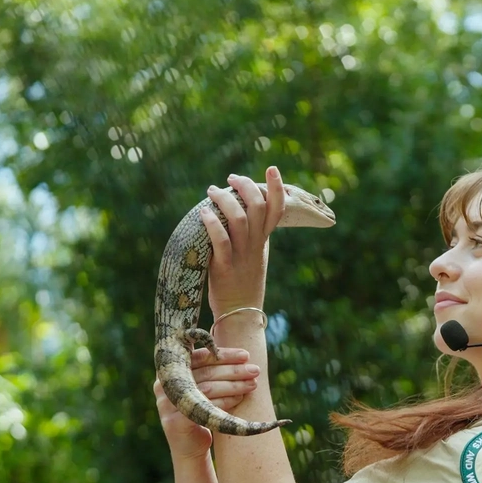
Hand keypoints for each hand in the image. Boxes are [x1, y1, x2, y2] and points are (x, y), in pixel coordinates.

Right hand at [154, 348, 259, 460]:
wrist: (189, 449)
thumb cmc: (201, 413)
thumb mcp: (204, 388)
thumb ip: (212, 371)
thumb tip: (242, 355)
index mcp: (170, 371)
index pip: (199, 356)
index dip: (223, 355)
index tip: (246, 355)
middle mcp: (164, 385)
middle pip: (205, 372)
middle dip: (233, 370)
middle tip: (256, 370)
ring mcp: (168, 404)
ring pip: (208, 388)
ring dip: (234, 385)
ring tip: (253, 384)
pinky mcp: (176, 421)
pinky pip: (205, 407)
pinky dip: (225, 401)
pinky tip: (240, 398)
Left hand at [200, 166, 285, 315]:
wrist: (240, 314)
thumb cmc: (243, 284)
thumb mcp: (254, 256)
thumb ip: (252, 235)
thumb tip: (242, 211)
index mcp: (263, 242)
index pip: (277, 210)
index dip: (277, 188)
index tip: (272, 168)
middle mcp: (255, 246)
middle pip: (258, 208)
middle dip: (245, 187)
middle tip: (230, 179)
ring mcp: (241, 256)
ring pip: (239, 220)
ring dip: (225, 201)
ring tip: (212, 191)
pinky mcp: (223, 268)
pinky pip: (220, 241)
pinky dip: (212, 224)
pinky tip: (203, 213)